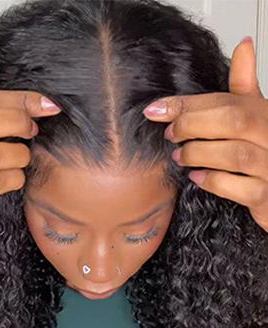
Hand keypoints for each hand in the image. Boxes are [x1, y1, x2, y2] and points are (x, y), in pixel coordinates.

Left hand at [143, 36, 267, 231]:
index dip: (190, 104)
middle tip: (170, 134)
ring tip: (180, 155)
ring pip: (236, 155)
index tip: (156, 109)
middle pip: (234, 121)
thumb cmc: (266, 148)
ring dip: (200, 154)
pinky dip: (214, 181)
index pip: (228, 101)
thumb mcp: (257, 113)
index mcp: (265, 113)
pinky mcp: (266, 195)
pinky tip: (197, 176)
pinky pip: (239, 188)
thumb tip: (243, 45)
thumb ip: (244, 85)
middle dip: (193, 125)